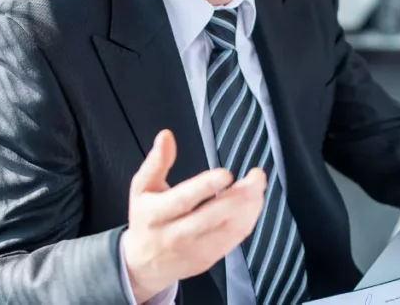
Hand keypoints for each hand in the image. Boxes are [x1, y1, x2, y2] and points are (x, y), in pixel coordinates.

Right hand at [123, 130, 266, 303]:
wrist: (144, 264)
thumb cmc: (146, 218)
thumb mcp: (142, 188)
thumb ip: (156, 162)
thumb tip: (166, 135)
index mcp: (155, 214)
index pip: (183, 200)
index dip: (205, 186)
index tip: (226, 173)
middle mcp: (175, 235)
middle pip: (212, 217)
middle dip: (239, 196)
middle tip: (256, 176)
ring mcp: (194, 250)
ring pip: (228, 230)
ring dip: (250, 207)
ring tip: (258, 185)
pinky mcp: (209, 259)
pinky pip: (234, 239)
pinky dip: (248, 219)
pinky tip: (254, 203)